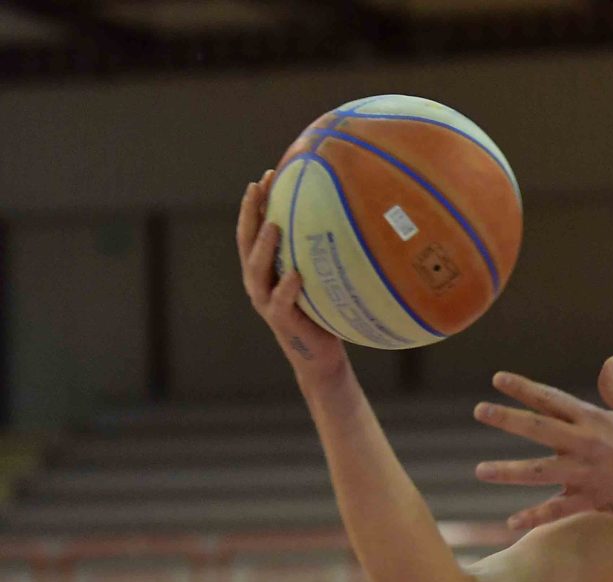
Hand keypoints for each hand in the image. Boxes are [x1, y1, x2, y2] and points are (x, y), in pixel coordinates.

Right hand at [236, 169, 348, 383]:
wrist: (321, 356)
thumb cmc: (323, 313)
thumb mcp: (320, 279)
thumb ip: (320, 255)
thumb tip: (348, 219)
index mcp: (264, 270)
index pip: (254, 230)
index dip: (255, 204)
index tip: (266, 175)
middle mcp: (259, 283)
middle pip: (246, 243)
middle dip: (250, 214)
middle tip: (258, 187)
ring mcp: (266, 303)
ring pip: (257, 270)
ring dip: (264, 246)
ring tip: (273, 224)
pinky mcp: (281, 322)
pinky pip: (280, 302)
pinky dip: (287, 288)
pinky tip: (296, 274)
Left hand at [473, 357, 612, 529]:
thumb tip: (609, 362)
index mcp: (594, 419)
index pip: (551, 399)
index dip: (523, 388)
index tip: (497, 379)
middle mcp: (584, 443)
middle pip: (537, 428)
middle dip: (506, 418)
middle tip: (479, 410)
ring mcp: (585, 473)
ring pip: (538, 472)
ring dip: (507, 471)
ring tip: (480, 471)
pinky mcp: (590, 499)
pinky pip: (556, 510)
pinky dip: (534, 517)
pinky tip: (511, 523)